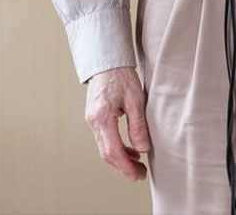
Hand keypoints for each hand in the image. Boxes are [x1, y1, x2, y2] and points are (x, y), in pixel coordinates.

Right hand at [85, 66, 150, 180]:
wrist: (107, 61)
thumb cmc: (121, 75)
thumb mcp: (135, 99)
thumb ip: (138, 125)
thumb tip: (143, 149)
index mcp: (101, 117)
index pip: (112, 151)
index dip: (126, 166)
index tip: (138, 175)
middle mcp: (93, 121)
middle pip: (107, 153)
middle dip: (124, 166)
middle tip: (140, 174)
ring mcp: (92, 120)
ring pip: (105, 147)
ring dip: (121, 158)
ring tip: (138, 164)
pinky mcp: (95, 117)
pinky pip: (104, 138)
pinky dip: (117, 146)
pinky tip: (130, 149)